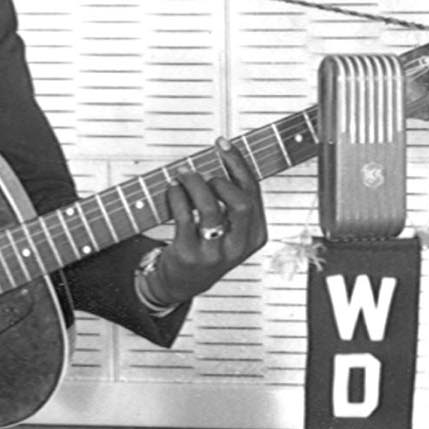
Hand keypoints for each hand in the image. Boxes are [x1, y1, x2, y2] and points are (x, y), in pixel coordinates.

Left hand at [143, 139, 267, 307]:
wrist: (184, 282)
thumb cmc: (208, 248)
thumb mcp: (232, 230)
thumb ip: (233, 201)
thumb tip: (222, 157)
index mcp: (255, 235)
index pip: (253, 192)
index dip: (238, 164)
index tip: (223, 145)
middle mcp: (238, 246)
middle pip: (240, 202)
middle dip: (220, 180)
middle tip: (203, 173)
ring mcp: (214, 253)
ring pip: (211, 208)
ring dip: (195, 184)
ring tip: (183, 176)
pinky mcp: (189, 254)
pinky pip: (184, 217)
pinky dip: (177, 196)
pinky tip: (173, 189)